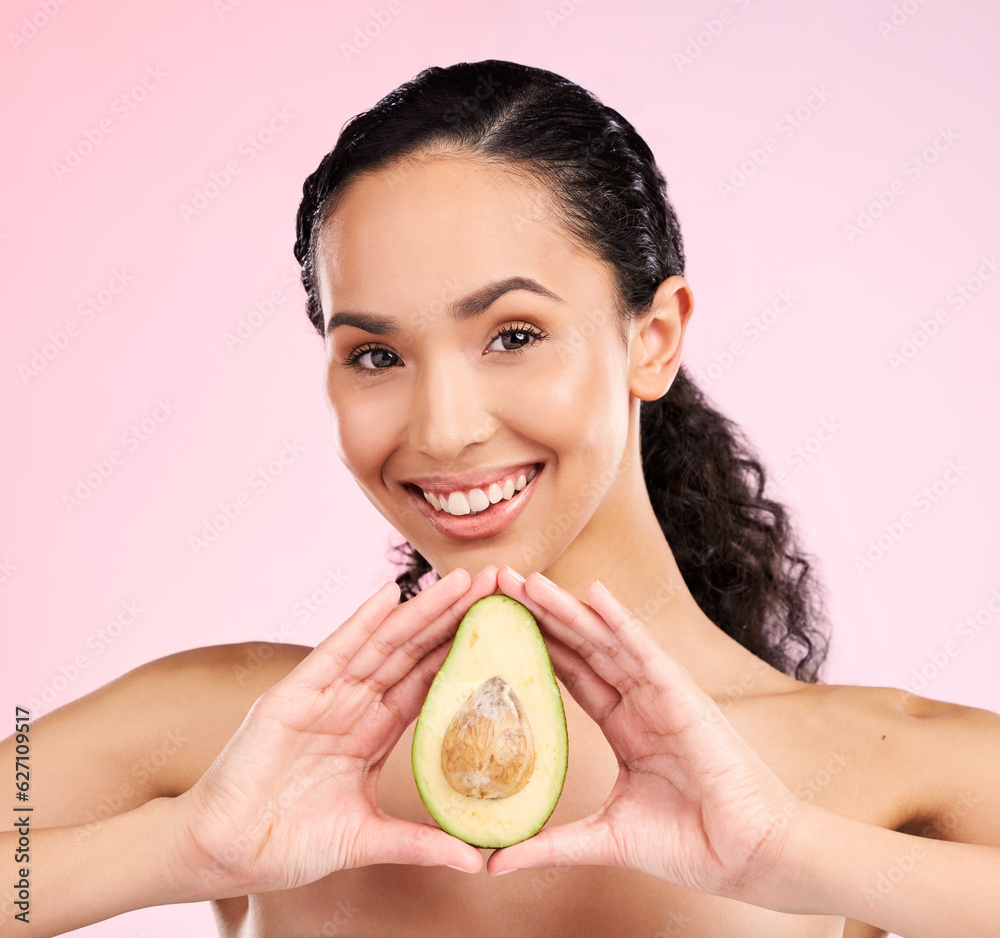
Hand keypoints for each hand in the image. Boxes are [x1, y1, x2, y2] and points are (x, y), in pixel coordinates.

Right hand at [171, 566, 496, 897]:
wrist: (223, 854)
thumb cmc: (287, 842)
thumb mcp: (367, 838)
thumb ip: (420, 842)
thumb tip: (479, 859)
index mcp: (374, 730)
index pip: (429, 682)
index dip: (466, 655)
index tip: (505, 630)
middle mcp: (354, 704)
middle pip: (415, 652)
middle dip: (455, 618)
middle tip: (497, 585)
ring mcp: (324, 696)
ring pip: (384, 644)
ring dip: (422, 609)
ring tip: (462, 581)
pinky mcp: (292, 696)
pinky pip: (333, 652)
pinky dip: (361, 622)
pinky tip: (390, 595)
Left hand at [487, 567, 802, 909]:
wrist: (749, 858)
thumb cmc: (690, 845)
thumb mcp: (605, 839)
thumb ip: (550, 844)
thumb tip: (494, 862)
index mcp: (623, 726)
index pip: (570, 675)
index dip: (535, 647)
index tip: (496, 626)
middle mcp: (639, 702)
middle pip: (581, 648)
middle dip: (541, 615)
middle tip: (501, 585)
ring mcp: (661, 695)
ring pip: (605, 642)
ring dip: (568, 609)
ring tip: (529, 581)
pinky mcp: (684, 696)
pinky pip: (647, 652)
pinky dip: (621, 622)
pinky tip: (593, 594)